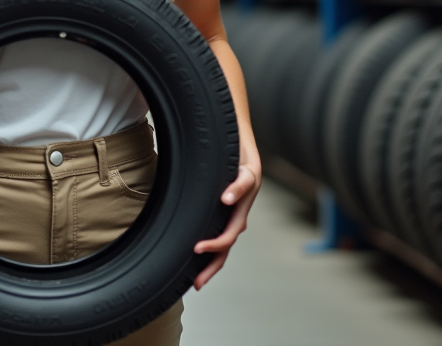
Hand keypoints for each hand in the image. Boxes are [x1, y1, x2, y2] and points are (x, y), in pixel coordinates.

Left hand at [191, 158, 261, 289]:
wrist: (246, 157)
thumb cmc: (246, 166)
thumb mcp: (246, 173)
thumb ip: (238, 186)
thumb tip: (226, 199)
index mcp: (240, 214)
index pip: (228, 237)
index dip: (214, 245)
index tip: (197, 249)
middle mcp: (235, 221)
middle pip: (224, 251)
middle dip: (211, 268)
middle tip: (197, 283)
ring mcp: (230, 221)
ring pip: (220, 249)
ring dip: (208, 265)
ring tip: (195, 280)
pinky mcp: (223, 218)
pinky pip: (215, 238)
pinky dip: (208, 252)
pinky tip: (195, 259)